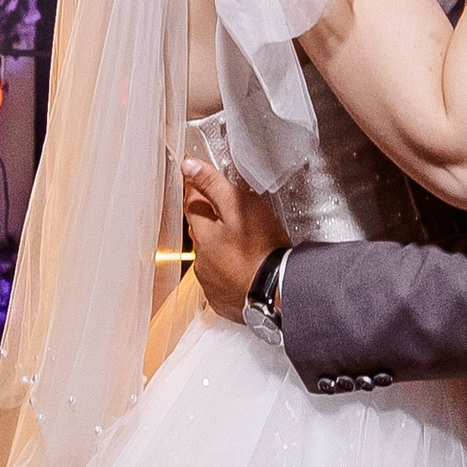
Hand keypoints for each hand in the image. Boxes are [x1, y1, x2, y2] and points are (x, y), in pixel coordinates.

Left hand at [182, 156, 286, 319]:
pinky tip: (244, 269)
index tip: (196, 180)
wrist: (277, 293)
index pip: (192, 204)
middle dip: (209, 220)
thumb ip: (213, 185)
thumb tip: (188, 166)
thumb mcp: (239, 206)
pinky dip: (228, 272)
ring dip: (219, 248)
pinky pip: (221, 280)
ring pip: (210, 257)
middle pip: (200, 232)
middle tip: (225, 211)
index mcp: (203, 234)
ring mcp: (211, 282)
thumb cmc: (261, 250)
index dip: (196, 190)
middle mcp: (201, 260)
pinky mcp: (222, 300)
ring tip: (241, 244)